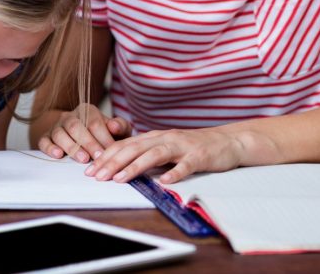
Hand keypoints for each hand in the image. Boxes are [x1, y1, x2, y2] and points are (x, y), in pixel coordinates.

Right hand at [38, 104, 132, 163]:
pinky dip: (50, 148)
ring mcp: (56, 127)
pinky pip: (44, 141)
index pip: (94, 122)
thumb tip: (115, 126)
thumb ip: (120, 126)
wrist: (79, 135)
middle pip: (77, 127)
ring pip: (60, 134)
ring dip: (72, 147)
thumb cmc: (102, 134)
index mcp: (87, 110)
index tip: (110, 150)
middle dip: (88, 143)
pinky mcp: (46, 137)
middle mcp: (70, 116)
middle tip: (98, 157)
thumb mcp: (115, 129)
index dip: (103, 136)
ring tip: (82, 159)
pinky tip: (58, 155)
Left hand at [85, 127, 245, 183]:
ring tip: (120, 178)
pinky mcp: (200, 156)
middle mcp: (167, 138)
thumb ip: (148, 154)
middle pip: (136, 148)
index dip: (107, 156)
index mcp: (157, 137)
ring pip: (156, 154)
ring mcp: (184, 146)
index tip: (90, 169)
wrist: (229, 141)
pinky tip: (165, 182)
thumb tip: (121, 165)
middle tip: (97, 175)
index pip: (127, 145)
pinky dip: (175, 173)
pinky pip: (186, 165)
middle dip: (114, 162)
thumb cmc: (195, 147)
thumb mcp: (168, 147)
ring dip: (136, 166)